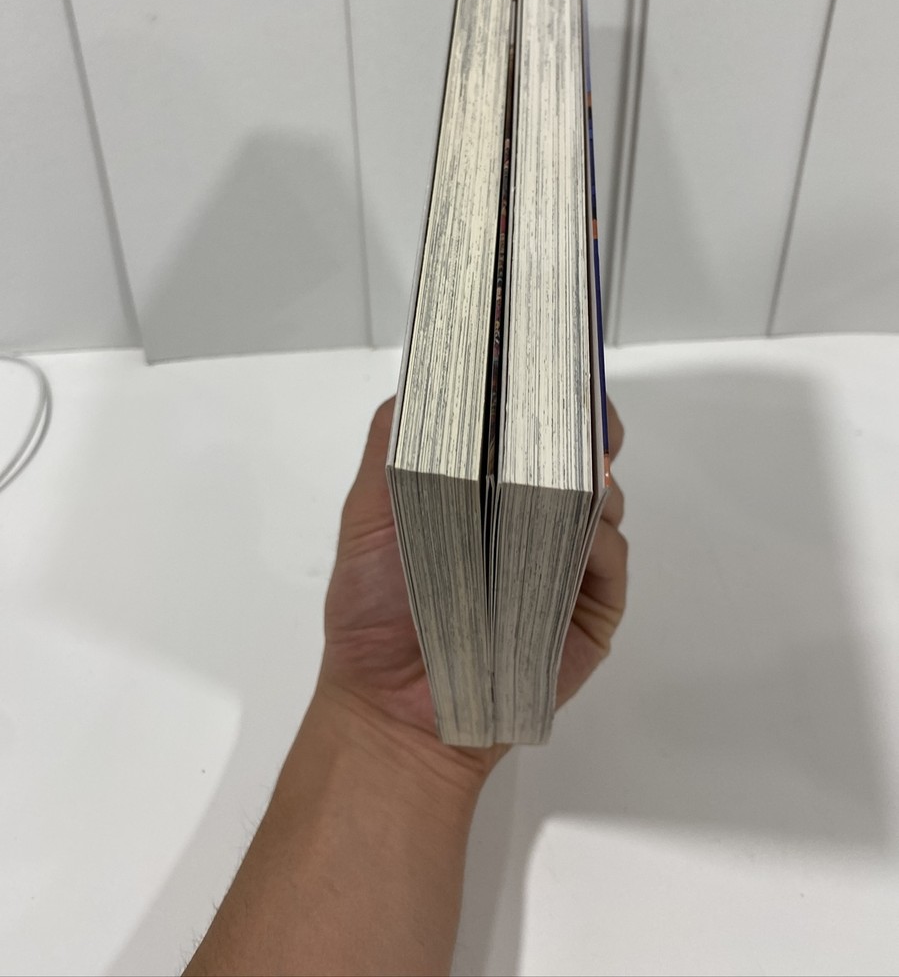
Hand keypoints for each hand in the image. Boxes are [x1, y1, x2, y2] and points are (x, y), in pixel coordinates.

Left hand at [318, 396, 626, 777]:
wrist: (398, 709)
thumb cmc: (376, 607)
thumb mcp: (371, 509)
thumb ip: (397, 440)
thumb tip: (432, 373)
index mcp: (482, 487)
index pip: (526, 425)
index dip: (540, 392)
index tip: (547, 359)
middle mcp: (530, 515)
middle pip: (577, 451)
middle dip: (584, 423)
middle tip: (580, 409)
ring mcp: (565, 559)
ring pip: (602, 494)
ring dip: (588, 478)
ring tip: (562, 480)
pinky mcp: (591, 605)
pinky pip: (611, 553)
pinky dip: (597, 537)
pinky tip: (572, 538)